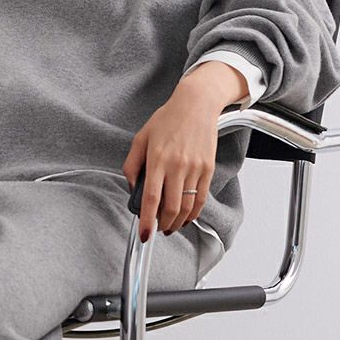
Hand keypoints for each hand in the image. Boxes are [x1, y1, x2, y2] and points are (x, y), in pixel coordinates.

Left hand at [122, 86, 220, 241]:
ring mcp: (195, 168)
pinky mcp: (208, 168)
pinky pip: (201, 198)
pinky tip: (186, 217)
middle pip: (171, 207)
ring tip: (170, 226)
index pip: (151, 197)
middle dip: (163, 224)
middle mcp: (177, 165)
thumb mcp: (140, 138)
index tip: (144, 235)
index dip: (147, 220)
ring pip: (187, 206)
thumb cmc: (167, 120)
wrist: (196, 104)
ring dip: (178, 222)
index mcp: (157, 159)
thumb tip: (131, 188)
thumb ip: (131, 165)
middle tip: (157, 229)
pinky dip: (194, 213)